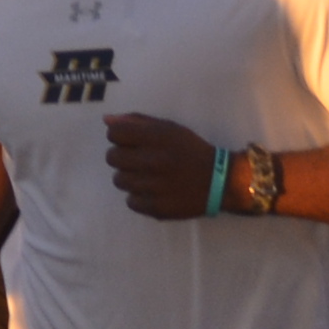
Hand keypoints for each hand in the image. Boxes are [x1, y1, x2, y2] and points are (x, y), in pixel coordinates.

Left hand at [101, 114, 223, 221]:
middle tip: (139, 161)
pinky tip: (153, 192)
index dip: (119, 137)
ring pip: (119, 180)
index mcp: (157, 138)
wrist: (221, 181)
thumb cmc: (191, 150)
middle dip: (122, 157)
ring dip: (130, 178)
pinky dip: (139, 198)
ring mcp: (154, 186)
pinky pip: (130, 202)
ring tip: (148, 177)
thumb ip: (137, 122)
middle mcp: (153, 161)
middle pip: (112, 158)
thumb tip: (107, 120)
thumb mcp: (170, 129)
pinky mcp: (157, 208)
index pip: (114, 133)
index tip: (130, 142)